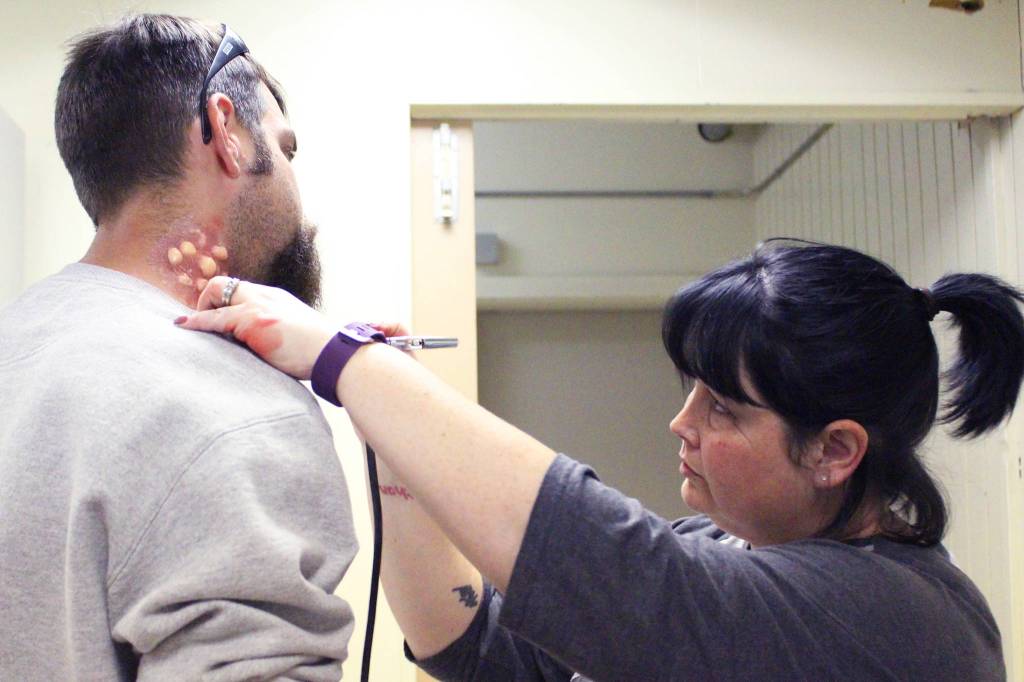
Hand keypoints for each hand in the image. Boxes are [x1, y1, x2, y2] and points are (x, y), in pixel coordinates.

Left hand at [174, 277, 335, 379]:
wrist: (333, 354)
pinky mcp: (253, 321)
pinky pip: (215, 318)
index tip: (215, 317)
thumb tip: (260, 349)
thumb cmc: (318, 351)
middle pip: (225, 285)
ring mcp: (258, 306)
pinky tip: (185, 327)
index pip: (242, 290)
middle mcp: (265, 296)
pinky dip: (197, 322)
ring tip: (187, 327)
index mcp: (276, 299)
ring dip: (199, 311)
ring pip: (216, 294)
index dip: (223, 302)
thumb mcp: (296, 332)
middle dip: (206, 300)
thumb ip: (276, 331)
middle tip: (202, 322)